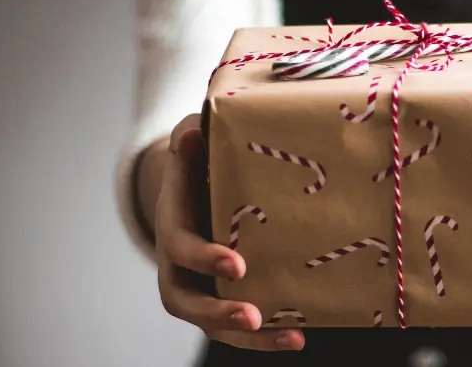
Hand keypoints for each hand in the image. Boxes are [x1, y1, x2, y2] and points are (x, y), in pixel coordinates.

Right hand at [155, 114, 304, 350]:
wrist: (194, 185)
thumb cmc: (199, 162)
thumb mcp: (193, 144)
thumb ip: (191, 141)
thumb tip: (192, 134)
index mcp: (173, 225)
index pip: (180, 247)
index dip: (204, 258)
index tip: (237, 263)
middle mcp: (178, 265)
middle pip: (185, 301)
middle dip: (217, 311)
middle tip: (252, 315)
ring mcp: (198, 286)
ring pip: (210, 324)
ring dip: (248, 337)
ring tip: (289, 337)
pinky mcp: (221, 298)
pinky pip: (236, 327)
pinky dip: (264, 337)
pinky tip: (298, 336)